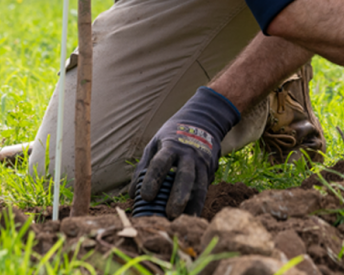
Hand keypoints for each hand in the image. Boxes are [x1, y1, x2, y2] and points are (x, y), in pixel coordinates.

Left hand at [130, 87, 239, 218]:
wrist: (203, 121)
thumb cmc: (173, 136)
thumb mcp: (155, 143)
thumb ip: (143, 167)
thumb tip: (132, 195)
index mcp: (171, 146)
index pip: (161, 163)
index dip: (153, 179)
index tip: (144, 197)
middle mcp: (189, 154)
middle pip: (185, 176)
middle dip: (178, 196)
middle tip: (170, 215)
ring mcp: (203, 162)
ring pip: (200, 185)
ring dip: (192, 204)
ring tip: (183, 222)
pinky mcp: (211, 169)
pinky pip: (205, 188)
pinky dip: (198, 204)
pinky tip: (192, 218)